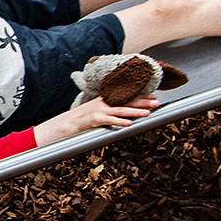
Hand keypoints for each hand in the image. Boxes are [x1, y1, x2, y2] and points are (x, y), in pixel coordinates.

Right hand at [31, 95, 159, 146]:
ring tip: (148, 112)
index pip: (125, 95)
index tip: (153, 96)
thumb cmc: (81, 120)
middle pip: (126, 100)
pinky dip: (120, 122)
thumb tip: (124, 114)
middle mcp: (102, 102)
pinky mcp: (93, 119)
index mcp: (105, 99)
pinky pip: (109, 120)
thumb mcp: (96, 111)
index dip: (140, 95)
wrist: (64, 124)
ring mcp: (98, 110)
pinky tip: (129, 124)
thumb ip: (109, 110)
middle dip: (143, 101)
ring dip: (136, 111)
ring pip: (121, 110)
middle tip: (157, 101)